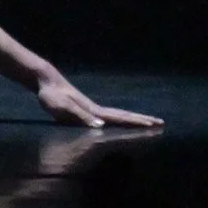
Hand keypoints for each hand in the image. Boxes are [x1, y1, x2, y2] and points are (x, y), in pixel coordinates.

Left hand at [36, 71, 161, 131]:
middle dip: (142, 120)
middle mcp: (97, 109)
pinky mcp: (87, 110)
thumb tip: (101, 126)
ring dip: (134, 119)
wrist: (46, 81)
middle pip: (124, 115)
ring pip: (118, 115)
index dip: (137, 122)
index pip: (120, 118)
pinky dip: (120, 120)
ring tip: (147, 122)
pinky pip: (109, 117)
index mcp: (94, 110)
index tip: (154, 124)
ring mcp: (93, 108)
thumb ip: (81, 116)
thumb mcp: (63, 108)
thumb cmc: (52, 96)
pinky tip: (121, 122)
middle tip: (161, 123)